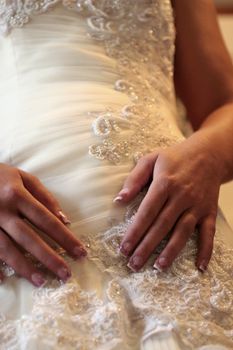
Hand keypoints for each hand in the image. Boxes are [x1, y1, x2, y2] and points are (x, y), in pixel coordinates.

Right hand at [0, 163, 86, 286]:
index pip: (46, 220)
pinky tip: (4, 279)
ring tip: (41, 281)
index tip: (80, 252)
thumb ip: (44, 195)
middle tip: (66, 274)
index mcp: (17, 194)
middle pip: (28, 238)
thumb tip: (64, 218)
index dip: (64, 237)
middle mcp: (2, 210)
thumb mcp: (22, 177)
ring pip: (6, 248)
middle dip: (49, 258)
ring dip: (24, 267)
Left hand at [116, 133, 221, 271]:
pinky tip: (200, 266)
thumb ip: (134, 179)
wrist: (209, 153)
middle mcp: (182, 196)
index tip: (123, 248)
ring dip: (171, 251)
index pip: (147, 212)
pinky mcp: (209, 211)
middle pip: (162, 225)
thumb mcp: (151, 159)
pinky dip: (206, 250)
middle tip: (133, 264)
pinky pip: (209, 232)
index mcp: (165, 183)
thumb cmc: (175, 157)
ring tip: (158, 267)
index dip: (135, 231)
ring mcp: (197, 205)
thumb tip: (119, 200)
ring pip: (183, 232)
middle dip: (147, 246)